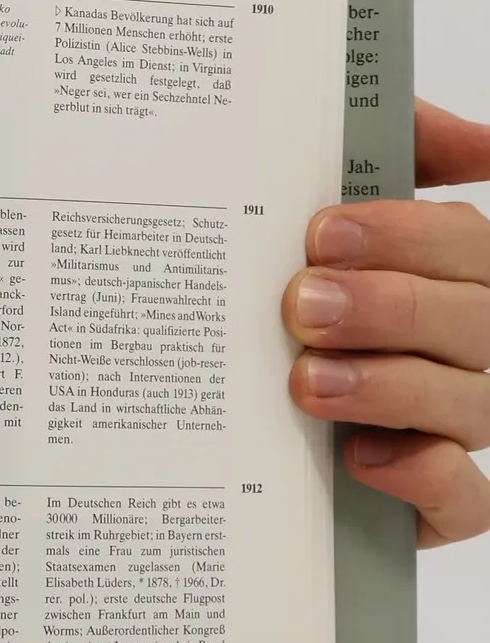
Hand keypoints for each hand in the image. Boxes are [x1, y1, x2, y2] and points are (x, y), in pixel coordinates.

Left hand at [285, 99, 489, 546]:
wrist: (182, 408)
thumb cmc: (266, 285)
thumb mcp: (304, 201)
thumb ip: (387, 145)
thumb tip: (477, 140)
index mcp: (443, 275)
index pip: (468, 246)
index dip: (406, 235)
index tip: (319, 233)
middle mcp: (461, 349)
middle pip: (476, 322)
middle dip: (390, 308)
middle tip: (302, 305)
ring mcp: (450, 425)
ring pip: (473, 406)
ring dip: (391, 388)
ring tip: (306, 380)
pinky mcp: (429, 501)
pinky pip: (466, 500)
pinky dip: (425, 478)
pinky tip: (360, 456)